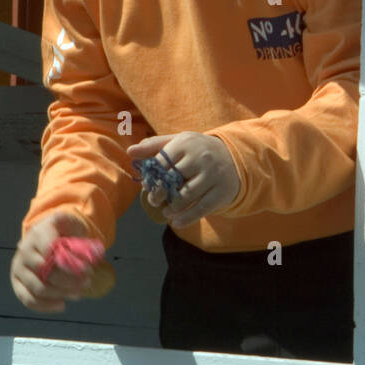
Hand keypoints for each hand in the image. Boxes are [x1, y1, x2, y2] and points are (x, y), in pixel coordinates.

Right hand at [10, 212, 93, 311]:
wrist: (47, 235)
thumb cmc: (63, 231)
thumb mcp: (71, 223)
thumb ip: (77, 234)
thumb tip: (85, 258)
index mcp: (38, 233)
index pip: (50, 251)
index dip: (69, 263)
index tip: (87, 268)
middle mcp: (24, 250)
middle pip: (45, 272)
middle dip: (69, 280)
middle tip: (87, 281)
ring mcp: (18, 267)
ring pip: (38, 288)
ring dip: (61, 294)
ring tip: (78, 293)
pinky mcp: (17, 283)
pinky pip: (28, 300)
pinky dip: (46, 306)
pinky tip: (62, 305)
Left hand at [126, 132, 240, 228]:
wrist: (234, 157)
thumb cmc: (198, 150)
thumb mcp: (179, 142)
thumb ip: (154, 146)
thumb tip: (130, 152)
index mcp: (186, 142)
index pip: (161, 162)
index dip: (151, 177)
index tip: (147, 185)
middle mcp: (201, 157)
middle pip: (172, 180)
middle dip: (159, 194)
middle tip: (154, 200)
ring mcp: (212, 175)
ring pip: (185, 197)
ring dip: (171, 208)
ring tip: (166, 211)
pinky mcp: (221, 192)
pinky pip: (201, 209)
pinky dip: (185, 219)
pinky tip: (175, 223)